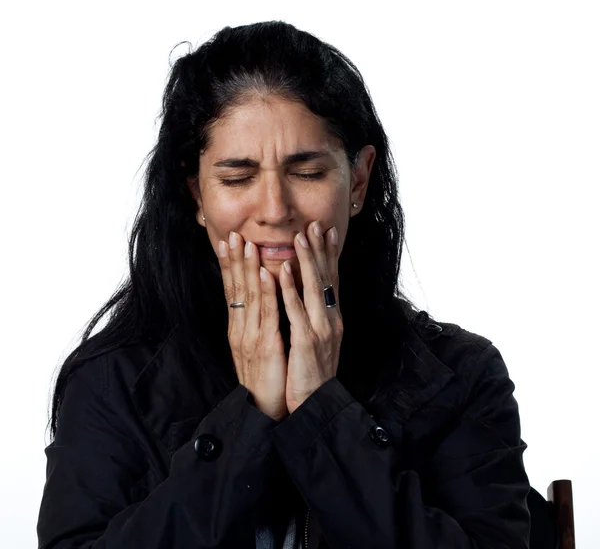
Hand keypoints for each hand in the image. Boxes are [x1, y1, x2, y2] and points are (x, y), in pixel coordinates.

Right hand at [218, 231, 287, 421]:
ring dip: (248, 267)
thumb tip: (254, 300)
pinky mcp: (266, 345)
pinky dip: (267, 291)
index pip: (232, 290)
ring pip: (249, 295)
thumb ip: (253, 322)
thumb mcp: (254, 345)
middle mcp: (240, 328)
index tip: (227, 242)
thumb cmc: (263, 376)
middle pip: (236, 287)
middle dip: (234, 259)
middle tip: (233, 233)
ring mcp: (251, 335)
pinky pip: (267, 314)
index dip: (229, 265)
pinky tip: (266, 273)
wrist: (262, 408)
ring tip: (247, 243)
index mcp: (238, 327)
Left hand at [278, 220, 342, 413]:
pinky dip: (289, 289)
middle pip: (327, 277)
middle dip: (320, 249)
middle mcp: (331, 319)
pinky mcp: (306, 341)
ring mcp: (320, 329)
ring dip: (306, 261)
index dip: (329, 254)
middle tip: (315, 224)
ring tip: (299, 237)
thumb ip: (318, 316)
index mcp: (333, 318)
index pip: (332, 279)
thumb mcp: (320, 340)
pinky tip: (282, 271)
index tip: (327, 231)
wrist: (317, 402)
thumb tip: (314, 294)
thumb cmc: (314, 372)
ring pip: (314, 288)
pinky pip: (296, 311)